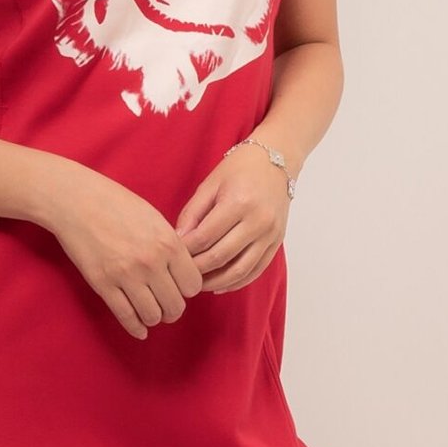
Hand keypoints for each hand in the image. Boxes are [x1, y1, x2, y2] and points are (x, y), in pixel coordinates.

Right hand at [46, 168, 206, 338]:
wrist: (77, 201)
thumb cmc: (116, 204)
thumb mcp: (154, 218)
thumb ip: (172, 245)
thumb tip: (183, 272)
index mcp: (168, 243)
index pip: (193, 285)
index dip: (188, 289)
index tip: (180, 287)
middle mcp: (150, 263)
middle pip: (176, 305)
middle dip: (173, 308)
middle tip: (167, 305)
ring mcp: (126, 276)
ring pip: (153, 315)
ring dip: (155, 317)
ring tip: (152, 312)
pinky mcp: (103, 285)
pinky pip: (126, 316)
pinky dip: (136, 328)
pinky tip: (140, 330)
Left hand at [174, 144, 289, 291]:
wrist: (277, 160)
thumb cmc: (239, 169)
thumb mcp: (210, 184)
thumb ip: (192, 213)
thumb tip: (178, 242)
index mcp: (238, 203)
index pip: (205, 237)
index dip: (185, 251)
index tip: (170, 257)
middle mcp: (258, 221)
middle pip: (221, 256)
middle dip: (197, 269)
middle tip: (179, 275)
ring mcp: (270, 234)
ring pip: (240, 270)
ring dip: (216, 282)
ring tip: (197, 285)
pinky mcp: (277, 242)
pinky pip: (256, 270)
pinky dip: (237, 282)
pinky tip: (220, 285)